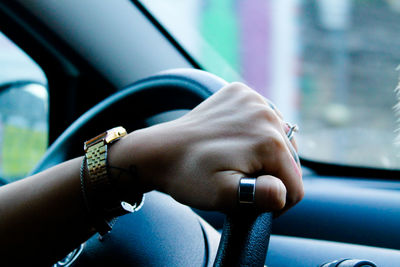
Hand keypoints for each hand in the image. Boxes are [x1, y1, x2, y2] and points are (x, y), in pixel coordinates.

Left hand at [112, 82, 302, 212]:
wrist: (160, 151)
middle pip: (289, 161)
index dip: (277, 203)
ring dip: (265, 154)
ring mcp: (253, 99)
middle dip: (271, 177)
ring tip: (237, 161)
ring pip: (280, 139)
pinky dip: (255, 133)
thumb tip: (283, 191)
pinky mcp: (241, 93)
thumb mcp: (221, 195)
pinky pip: (263, 120)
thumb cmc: (188, 175)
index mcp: (268, 141)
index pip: (294, 186)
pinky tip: (234, 141)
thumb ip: (258, 196)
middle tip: (241, 181)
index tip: (253, 203)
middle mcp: (267, 113)